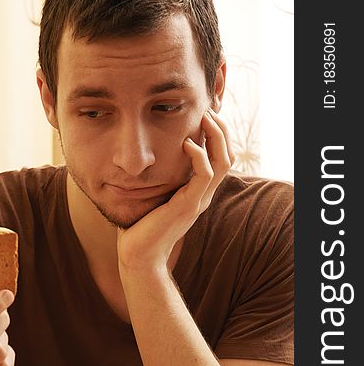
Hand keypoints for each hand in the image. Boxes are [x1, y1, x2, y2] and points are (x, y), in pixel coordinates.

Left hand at [117, 109, 234, 273]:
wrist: (138, 256)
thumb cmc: (139, 228)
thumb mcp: (149, 195)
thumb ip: (155, 178)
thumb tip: (140, 157)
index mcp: (196, 193)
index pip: (219, 158)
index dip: (216, 135)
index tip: (203, 115)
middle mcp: (203, 196)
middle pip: (227, 156)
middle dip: (221, 130)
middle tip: (208, 109)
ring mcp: (199, 201)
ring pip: (223, 162)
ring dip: (217, 136)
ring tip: (205, 117)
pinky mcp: (189, 206)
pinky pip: (205, 175)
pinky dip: (200, 155)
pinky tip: (186, 143)